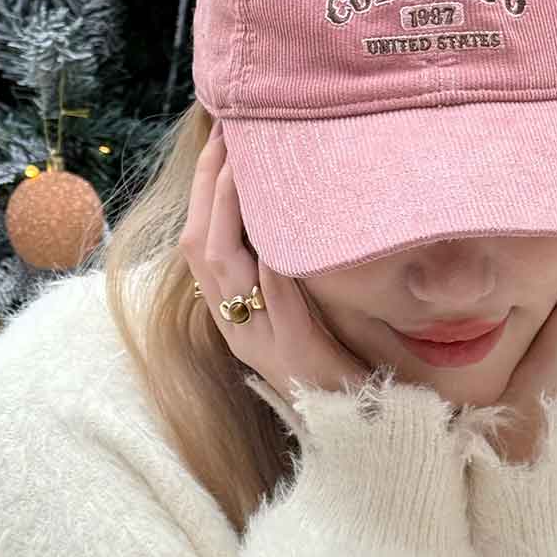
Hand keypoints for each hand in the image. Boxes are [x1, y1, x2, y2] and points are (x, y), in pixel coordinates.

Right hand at [179, 118, 372, 406]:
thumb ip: (283, 267)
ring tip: (243, 167)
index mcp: (230, 312)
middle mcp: (234, 324)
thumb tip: (286, 208)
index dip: (204, 190)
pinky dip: (271, 262)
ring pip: (224, 268)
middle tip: (225, 136)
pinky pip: (275, 300)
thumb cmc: (333, 360)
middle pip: (200, 246)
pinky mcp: (294, 352)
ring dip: (232, 212)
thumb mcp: (298, 307)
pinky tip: (277, 228)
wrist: (357, 419)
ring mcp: (259, 340)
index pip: (199, 240)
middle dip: (210, 187)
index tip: (218, 141)